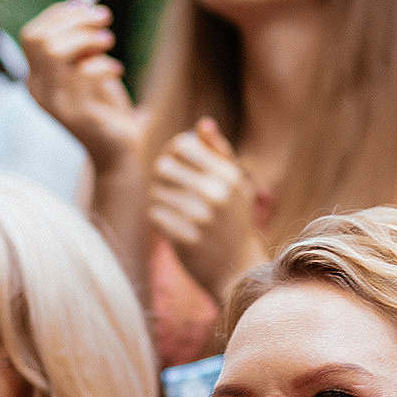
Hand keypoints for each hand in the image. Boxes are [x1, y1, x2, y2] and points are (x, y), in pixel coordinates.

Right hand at [20, 0, 144, 166]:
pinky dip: (103, 64)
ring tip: (109, 43)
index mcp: (37, 78)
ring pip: (56, 51)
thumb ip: (82, 44)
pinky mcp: (76, 114)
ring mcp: (54, 104)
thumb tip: (85, 6)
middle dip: (74, 21)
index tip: (87, 5)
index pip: (31, 35)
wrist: (118, 154)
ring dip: (88, 39)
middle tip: (105, 19)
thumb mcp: (89, 70)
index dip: (59, 15)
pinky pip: (83, 73)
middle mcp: (38, 91)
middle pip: (40, 39)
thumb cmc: (106, 110)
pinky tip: (117, 70)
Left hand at [150, 119, 266, 298]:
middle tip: (167, 188)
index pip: (182, 146)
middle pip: (163, 167)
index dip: (170, 152)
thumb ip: (220, 152)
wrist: (240, 272)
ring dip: (159, 200)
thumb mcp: (237, 187)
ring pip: (156, 192)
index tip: (173, 164)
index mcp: (229, 176)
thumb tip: (202, 124)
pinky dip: (158, 220)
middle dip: (160, 177)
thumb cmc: (236, 223)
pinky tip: (171, 226)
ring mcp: (201, 218)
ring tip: (172, 209)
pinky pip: (155, 216)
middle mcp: (217, 194)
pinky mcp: (186, 240)